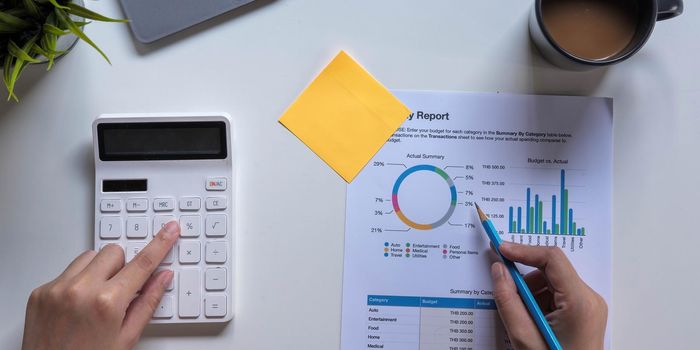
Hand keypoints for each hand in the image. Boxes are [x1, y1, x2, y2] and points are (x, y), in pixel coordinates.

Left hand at [22, 221, 179, 349]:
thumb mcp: (127, 338)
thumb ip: (148, 303)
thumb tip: (163, 278)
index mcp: (107, 303)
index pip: (142, 264)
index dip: (160, 244)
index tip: (169, 230)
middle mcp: (80, 291)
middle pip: (114, 253)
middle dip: (122, 267)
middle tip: (121, 290)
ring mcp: (57, 289)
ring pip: (89, 257)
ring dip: (98, 271)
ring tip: (96, 299)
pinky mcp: (41, 291)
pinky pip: (66, 271)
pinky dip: (76, 282)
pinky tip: (76, 306)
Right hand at [490, 242, 606, 349]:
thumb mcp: (524, 336)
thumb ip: (507, 299)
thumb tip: (498, 270)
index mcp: (579, 302)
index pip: (551, 258)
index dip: (523, 250)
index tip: (500, 250)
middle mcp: (589, 299)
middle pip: (551, 270)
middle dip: (525, 280)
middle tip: (506, 293)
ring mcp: (589, 306)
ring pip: (552, 283)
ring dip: (531, 293)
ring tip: (524, 320)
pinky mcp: (584, 313)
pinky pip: (557, 295)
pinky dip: (539, 302)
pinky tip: (533, 322)